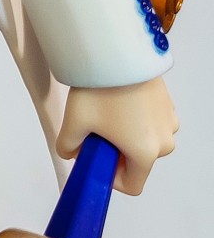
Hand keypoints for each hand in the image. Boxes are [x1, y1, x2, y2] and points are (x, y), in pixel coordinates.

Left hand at [56, 75, 178, 195]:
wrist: (117, 51)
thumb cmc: (99, 90)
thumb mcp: (73, 123)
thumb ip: (68, 147)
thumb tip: (72, 152)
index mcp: (145, 153)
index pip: (132, 186)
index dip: (111, 178)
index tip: (97, 158)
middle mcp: (164, 141)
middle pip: (139, 162)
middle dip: (117, 152)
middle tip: (97, 130)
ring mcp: (169, 121)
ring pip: (146, 141)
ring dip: (129, 135)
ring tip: (108, 112)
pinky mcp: (169, 103)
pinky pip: (153, 123)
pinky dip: (138, 120)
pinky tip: (120, 102)